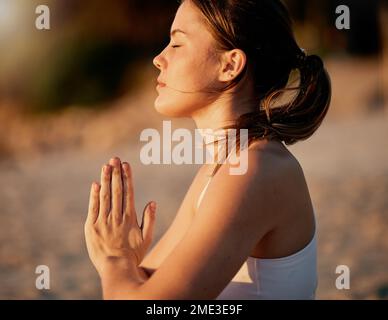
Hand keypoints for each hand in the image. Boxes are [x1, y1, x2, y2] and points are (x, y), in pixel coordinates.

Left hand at [84, 157, 155, 276]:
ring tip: (106, 166)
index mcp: (130, 217)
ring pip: (105, 196)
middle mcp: (117, 216)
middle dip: (116, 173)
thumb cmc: (133, 254)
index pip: (128, 192)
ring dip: (105, 180)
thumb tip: (152, 202)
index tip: (126, 165)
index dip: (127, 177)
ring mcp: (103, 221)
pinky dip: (94, 196)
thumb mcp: (147, 238)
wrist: (116, 268)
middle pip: (116, 190)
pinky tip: (95, 184)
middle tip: (114, 159)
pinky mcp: (92, 227)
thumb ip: (150, 219)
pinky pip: (93, 208)